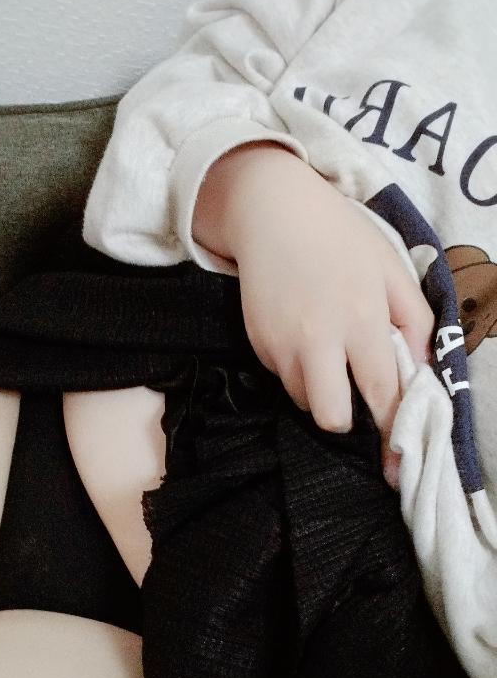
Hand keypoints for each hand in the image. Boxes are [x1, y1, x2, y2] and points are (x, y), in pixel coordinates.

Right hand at [192, 144, 434, 487]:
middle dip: (344, 419)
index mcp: (362, 320)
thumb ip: (414, 321)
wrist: (272, 211)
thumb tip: (421, 371)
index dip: (391, 434)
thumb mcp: (391, 268)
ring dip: (319, 390)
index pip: (382, 394)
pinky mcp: (256, 343)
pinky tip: (299, 333)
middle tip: (351, 396)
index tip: (394, 467)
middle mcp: (319, 339)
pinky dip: (295, 369)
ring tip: (324, 350)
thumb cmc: (341, 237)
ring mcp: (281, 344)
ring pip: (303, 400)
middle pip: (331, 417)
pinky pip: (280, 377)